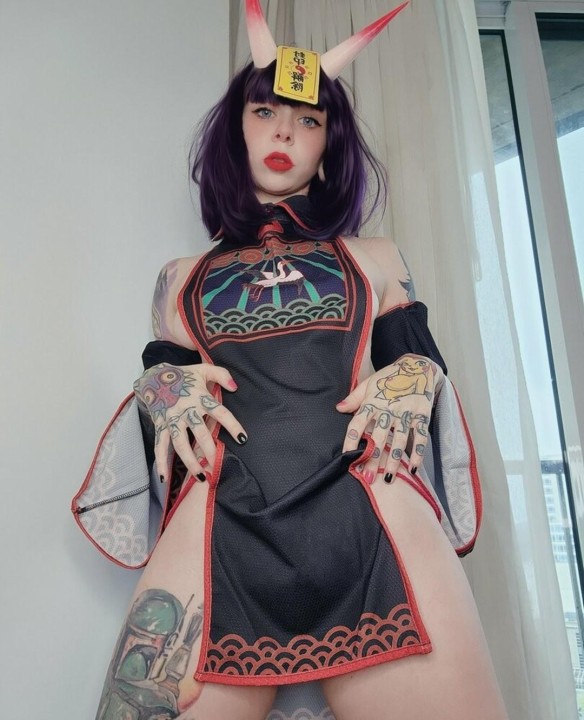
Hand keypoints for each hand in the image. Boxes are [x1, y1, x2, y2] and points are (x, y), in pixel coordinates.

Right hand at [133, 363, 245, 480]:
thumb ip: (222, 375)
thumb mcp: (203, 369)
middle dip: (209, 450)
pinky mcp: (160, 426)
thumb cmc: (184, 376)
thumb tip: (235, 387)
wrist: (154, 377)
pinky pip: (160, 446)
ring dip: (190, 461)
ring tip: (201, 477)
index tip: (243, 439)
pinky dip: (160, 462)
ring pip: (180, 443)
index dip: (232, 425)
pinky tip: (164, 478)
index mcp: (200, 397)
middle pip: (199, 432)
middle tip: (217, 465)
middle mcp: (186, 410)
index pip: (220, 412)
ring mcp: (172, 420)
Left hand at [336, 355, 441, 484]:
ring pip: (399, 441)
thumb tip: (338, 408)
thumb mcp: (369, 384)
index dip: (351, 439)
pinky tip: (414, 468)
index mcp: (373, 402)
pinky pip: (420, 437)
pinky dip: (418, 453)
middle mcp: (388, 409)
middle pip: (379, 437)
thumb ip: (354, 398)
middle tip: (369, 477)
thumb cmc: (389, 377)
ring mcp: (406, 414)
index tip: (347, 456)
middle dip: (373, 458)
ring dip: (394, 461)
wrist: (418, 367)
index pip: (358, 423)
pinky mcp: (421, 416)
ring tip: (389, 479)